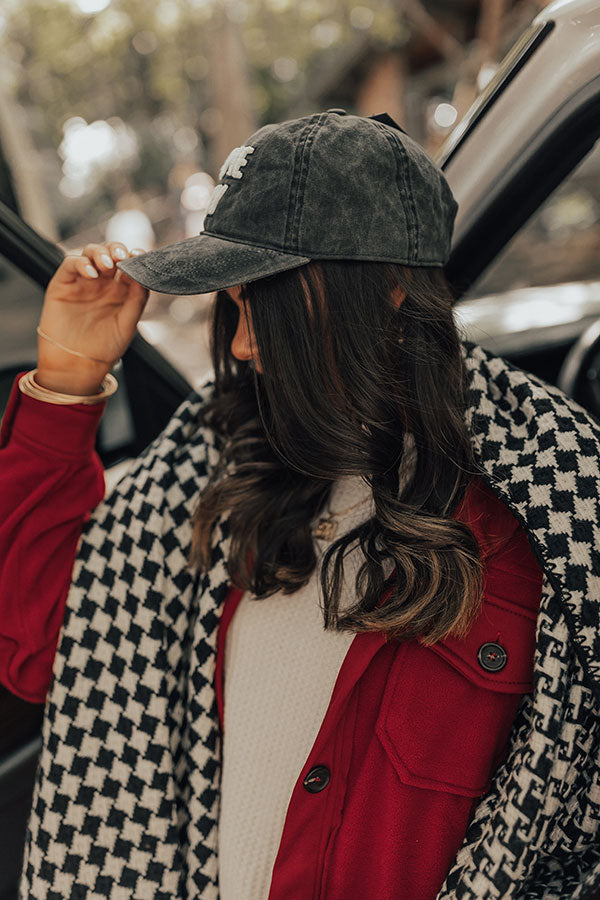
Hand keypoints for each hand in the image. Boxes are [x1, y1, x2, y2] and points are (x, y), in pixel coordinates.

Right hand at [37, 242, 149, 394]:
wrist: (78, 364)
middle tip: (122, 256)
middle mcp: (102, 283)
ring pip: (90, 253)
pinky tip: (90, 273)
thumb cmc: (104, 348)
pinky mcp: (63, 284)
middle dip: (116, 249)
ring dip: (100, 253)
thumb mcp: (128, 324)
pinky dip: (80, 263)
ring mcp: (83, 282)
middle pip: (110, 253)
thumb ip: (137, 300)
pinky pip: (70, 265)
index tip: (140, 256)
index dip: (134, 257)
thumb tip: (144, 276)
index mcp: (121, 290)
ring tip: (106, 265)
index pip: (129, 265)